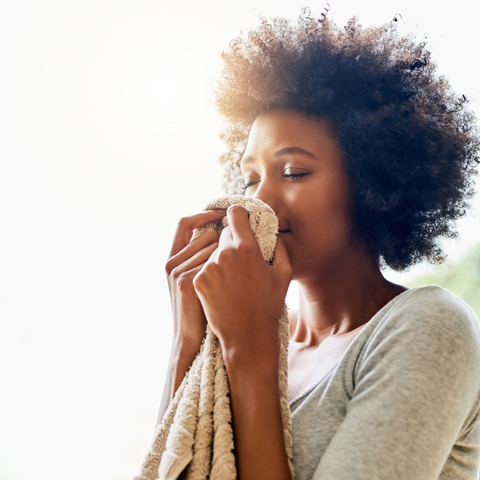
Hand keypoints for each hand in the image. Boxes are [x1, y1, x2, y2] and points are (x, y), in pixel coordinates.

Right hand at [165, 210, 224, 353]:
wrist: (193, 341)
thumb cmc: (202, 309)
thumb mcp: (194, 280)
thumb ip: (199, 255)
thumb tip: (220, 231)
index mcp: (173, 258)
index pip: (185, 223)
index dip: (205, 214)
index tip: (225, 212)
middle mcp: (172, 262)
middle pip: (207, 234)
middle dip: (226, 241)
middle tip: (240, 253)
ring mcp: (179, 271)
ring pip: (216, 246)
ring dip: (229, 258)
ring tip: (235, 278)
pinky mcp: (190, 281)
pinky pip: (217, 260)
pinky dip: (229, 268)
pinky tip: (233, 284)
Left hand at [193, 205, 291, 360]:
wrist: (247, 335)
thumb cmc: (268, 305)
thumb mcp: (283, 274)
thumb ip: (279, 248)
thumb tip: (272, 234)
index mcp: (247, 247)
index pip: (235, 213)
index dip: (238, 214)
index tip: (240, 220)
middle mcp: (225, 253)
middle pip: (222, 233)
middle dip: (231, 241)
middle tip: (240, 259)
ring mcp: (209, 267)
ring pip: (212, 251)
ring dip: (220, 258)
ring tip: (232, 279)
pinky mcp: (198, 280)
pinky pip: (203, 266)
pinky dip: (211, 272)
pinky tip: (222, 288)